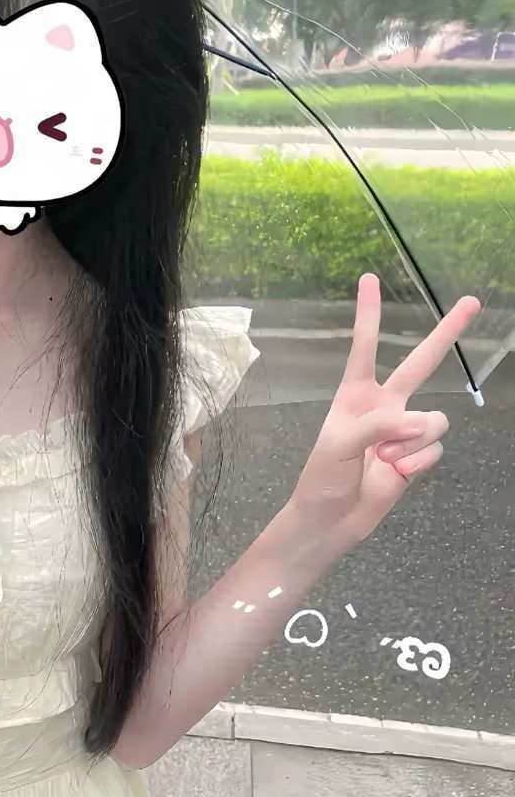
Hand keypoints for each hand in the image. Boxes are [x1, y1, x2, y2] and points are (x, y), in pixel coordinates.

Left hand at [288, 273, 480, 544]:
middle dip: (446, 332)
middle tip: (473, 301)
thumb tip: (415, 422)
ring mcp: (404, 430)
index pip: (364, 346)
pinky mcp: (418, 455)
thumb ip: (376, 426)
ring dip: (414, 441)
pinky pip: (434, 450)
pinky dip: (416, 462)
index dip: (368, 313)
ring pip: (435, 419)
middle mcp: (384, 405)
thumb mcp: (337, 445)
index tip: (369, 278)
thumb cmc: (322, 477)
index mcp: (355, 394)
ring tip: (383, 458)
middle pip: (422, 362)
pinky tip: (395, 473)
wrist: (332, 518)